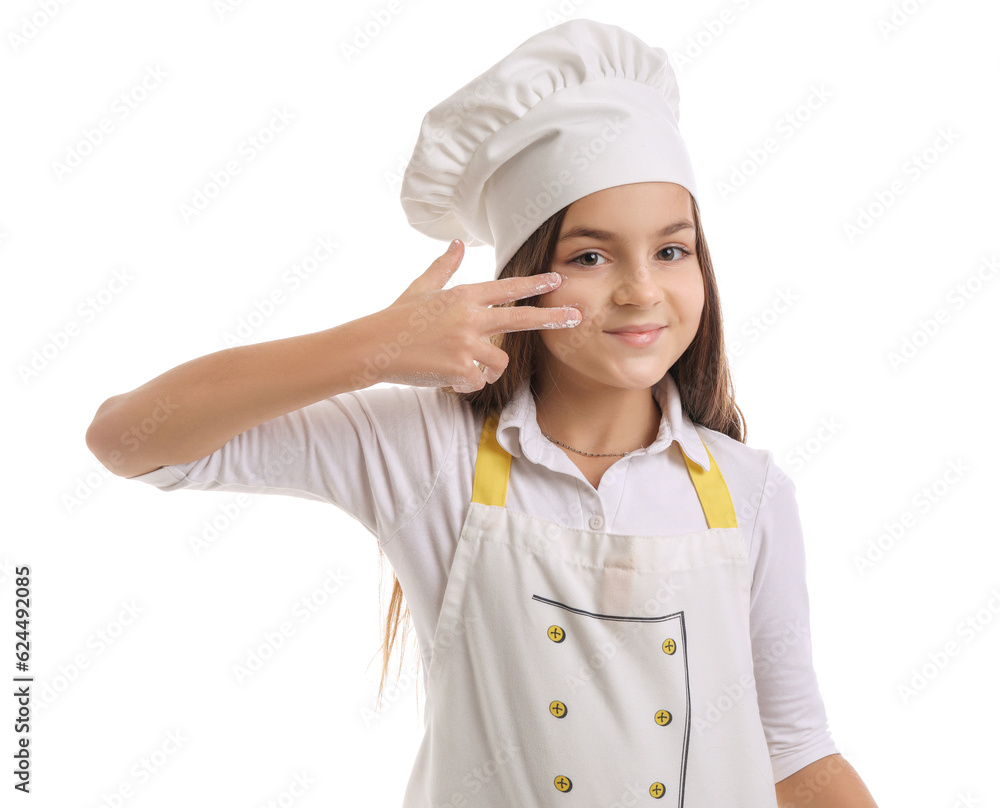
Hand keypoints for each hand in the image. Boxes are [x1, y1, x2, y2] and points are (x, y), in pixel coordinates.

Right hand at [374, 240, 581, 390]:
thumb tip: (457, 244)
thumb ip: (444, 267)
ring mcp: (465, 344)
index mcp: (462, 296)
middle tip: (575, 318)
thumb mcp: (421, 287)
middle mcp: (469, 318)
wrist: (373, 346)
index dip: (533, 285)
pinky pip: (477, 381)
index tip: (556, 281)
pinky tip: (448, 377)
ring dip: (488, 368)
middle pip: (520, 319)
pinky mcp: (458, 369)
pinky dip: (467, 383)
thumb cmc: (397, 316)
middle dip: (551, 318)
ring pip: (499, 362)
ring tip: (464, 366)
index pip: (506, 288)